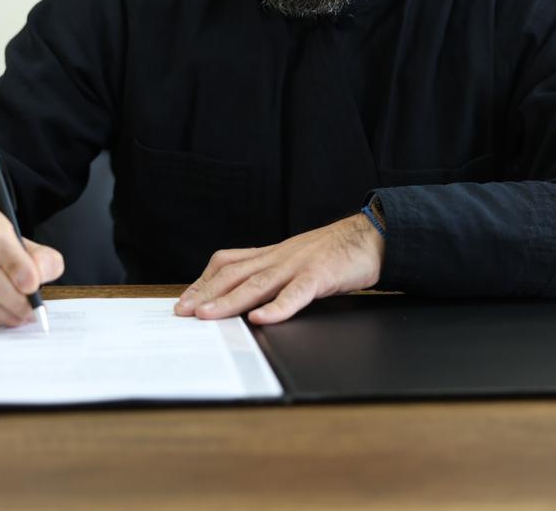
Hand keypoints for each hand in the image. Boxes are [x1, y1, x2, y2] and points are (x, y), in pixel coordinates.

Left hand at [174, 213, 383, 324]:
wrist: (373, 236)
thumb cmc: (337, 253)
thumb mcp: (298, 260)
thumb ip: (275, 276)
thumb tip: (249, 300)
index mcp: (272, 255)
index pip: (228, 263)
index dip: (204, 281)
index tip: (184, 299)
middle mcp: (279, 257)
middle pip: (234, 274)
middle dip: (205, 293)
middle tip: (182, 311)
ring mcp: (298, 265)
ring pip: (257, 284)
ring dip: (229, 301)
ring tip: (207, 316)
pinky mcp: (320, 275)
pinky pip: (296, 293)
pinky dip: (277, 307)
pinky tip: (261, 319)